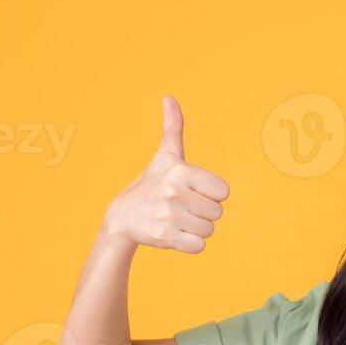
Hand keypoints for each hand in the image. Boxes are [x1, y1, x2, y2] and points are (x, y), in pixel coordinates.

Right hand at [100, 95, 229, 252]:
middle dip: (203, 213)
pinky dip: (189, 244)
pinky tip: (173, 233)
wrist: (121, 217)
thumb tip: (168, 98)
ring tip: (176, 220)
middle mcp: (175, 191)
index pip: (223, 192)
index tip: (191, 192)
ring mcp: (169, 215)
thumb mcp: (164, 156)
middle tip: (181, 208)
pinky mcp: (165, 237)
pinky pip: (199, 246)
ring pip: (209, 230)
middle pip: (217, 213)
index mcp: (181, 171)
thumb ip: (172, 128)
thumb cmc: (150, 184)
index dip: (210, 194)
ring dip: (195, 229)